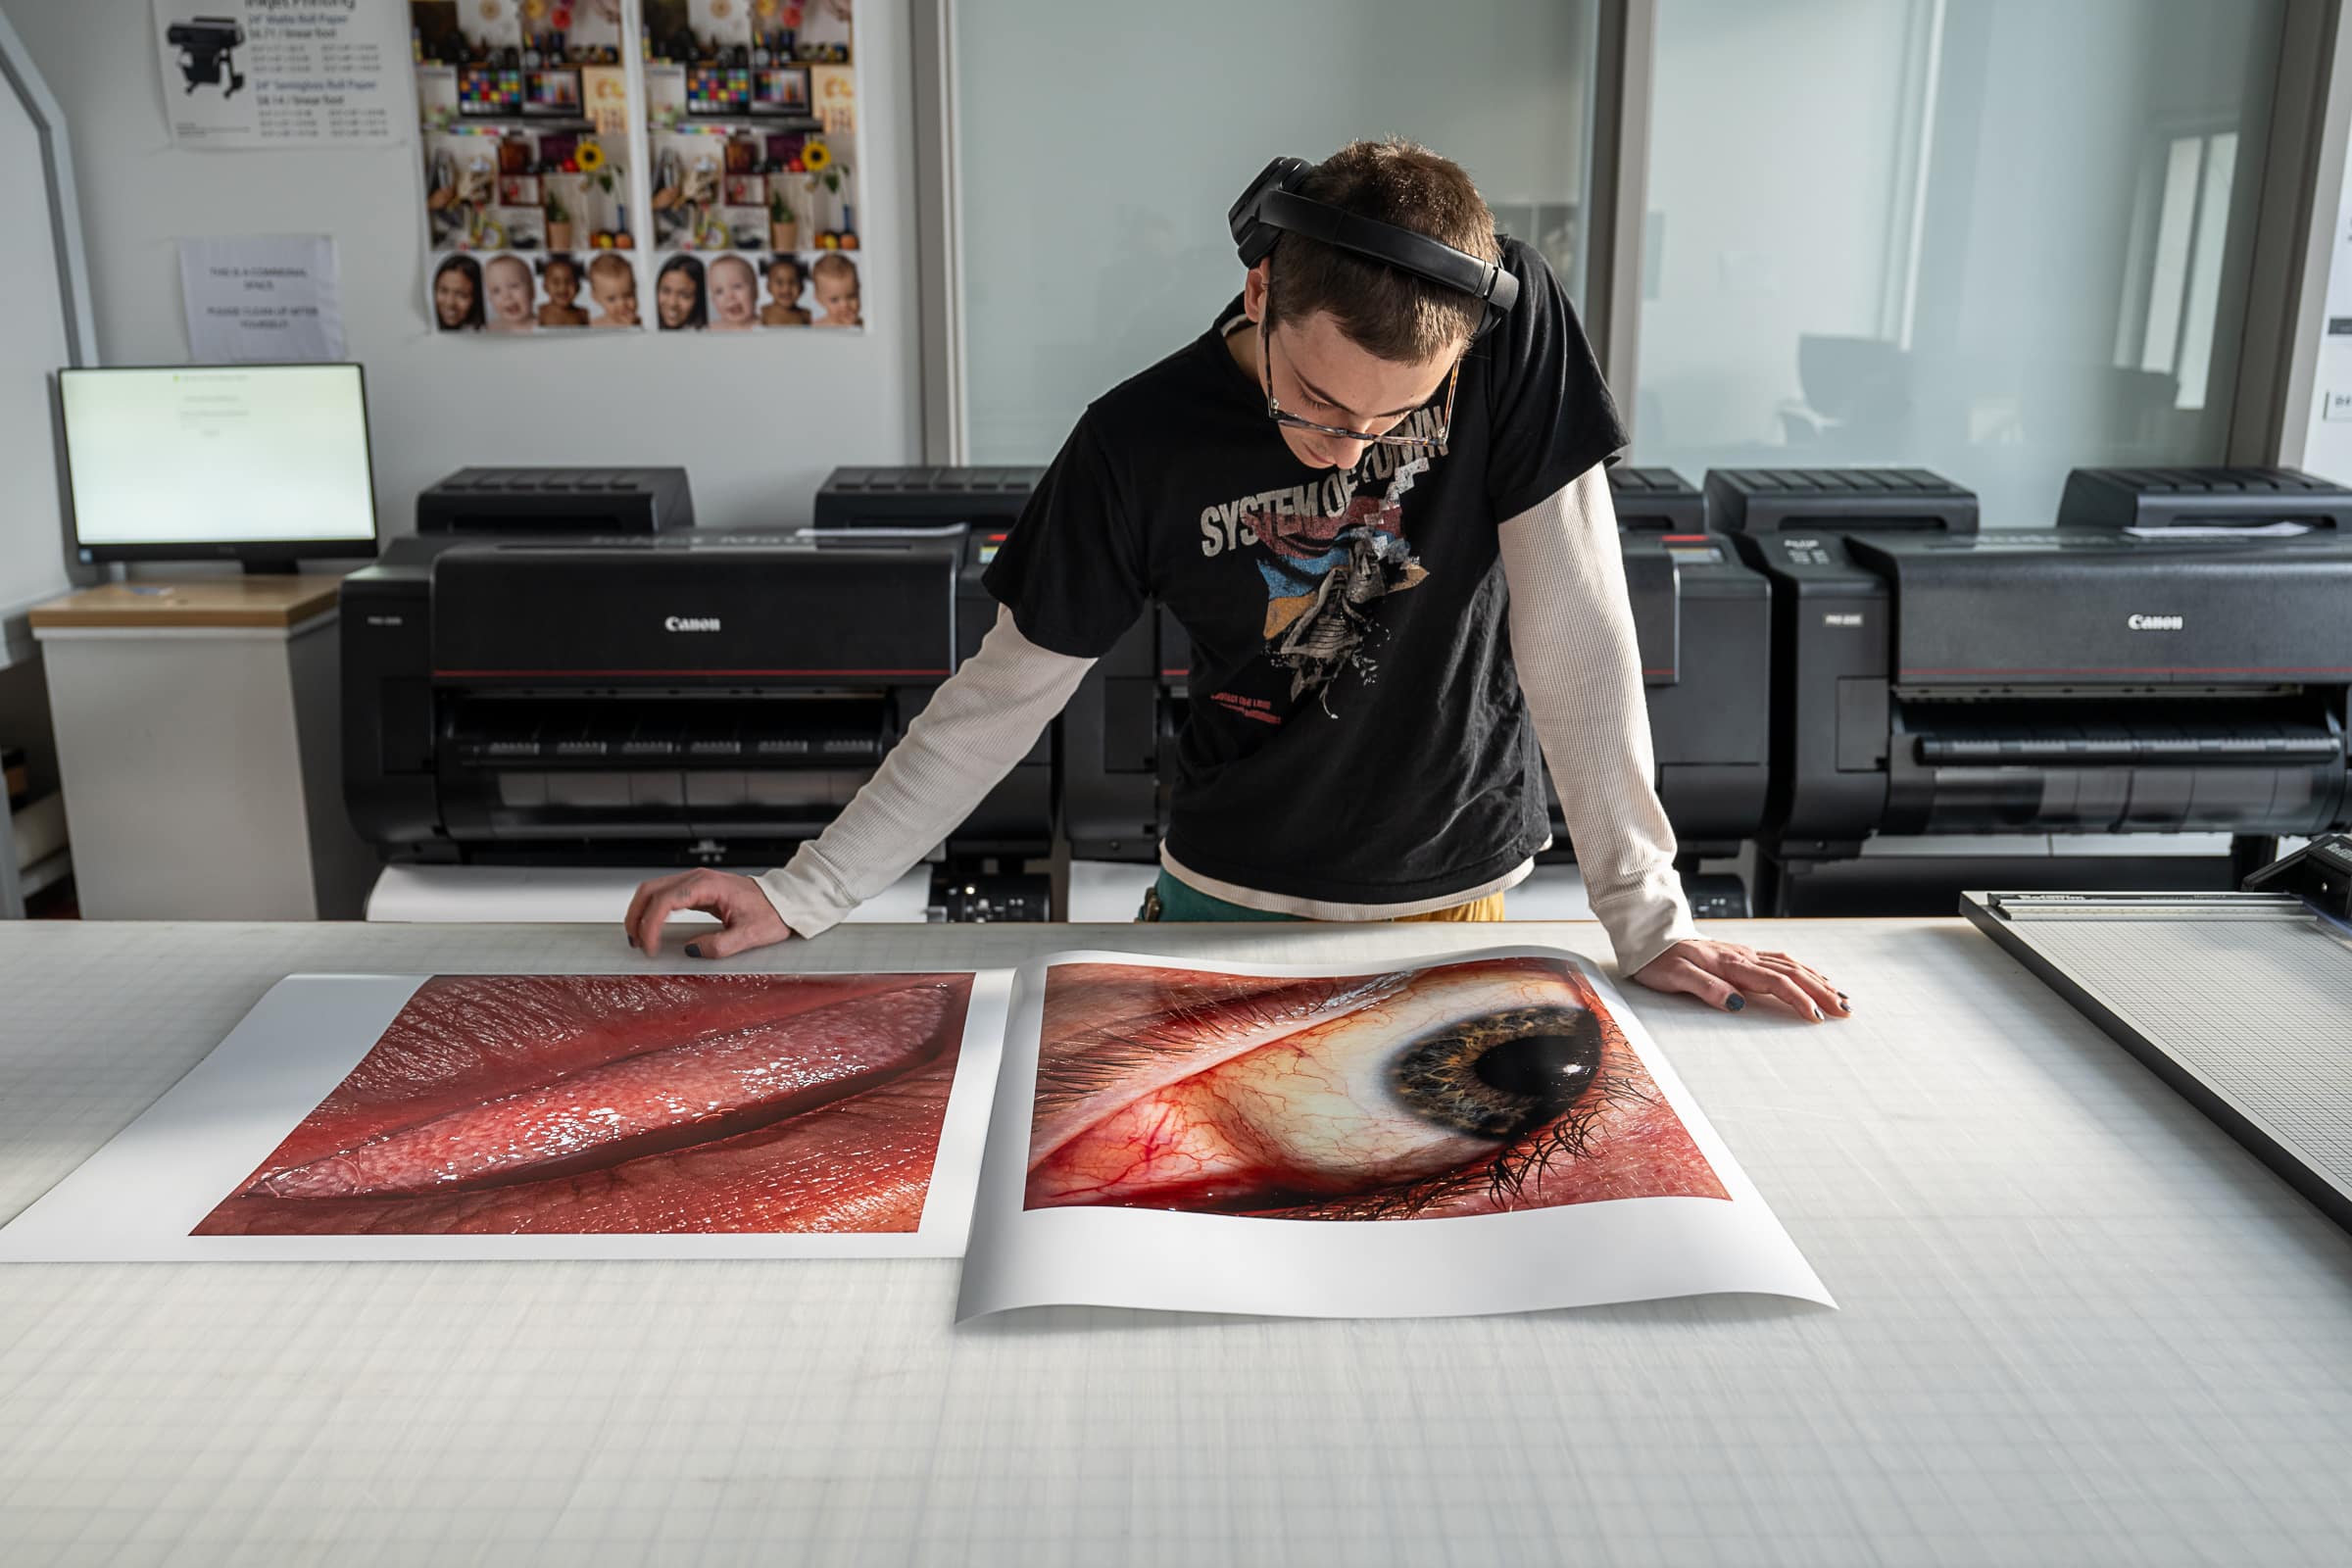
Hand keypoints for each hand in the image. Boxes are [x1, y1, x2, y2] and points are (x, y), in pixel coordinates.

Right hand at [624, 869, 792, 959]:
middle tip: (635, 943)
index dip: (651, 925)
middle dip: (636, 916)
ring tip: (638, 937)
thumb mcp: (750, 935)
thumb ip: (720, 946)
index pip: (665, 901)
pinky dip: (652, 910)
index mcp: (707, 885)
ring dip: (641, 912)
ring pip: (653, 890)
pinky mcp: (697, 889)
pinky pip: (665, 895)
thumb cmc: (772, 913)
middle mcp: (697, 879)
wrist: (785, 901)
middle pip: (650, 890)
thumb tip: (692, 950)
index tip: (650, 948)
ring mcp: (695, 882)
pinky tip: (651, 927)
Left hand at [1630, 938, 1850, 1020]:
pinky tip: (1814, 976)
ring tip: (1841, 997)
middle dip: (1822, 992)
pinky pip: (1781, 960)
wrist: (1651, 938)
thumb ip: (1707, 989)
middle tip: (1845, 1011)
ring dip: (1818, 981)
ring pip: (1792, 965)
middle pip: (1793, 973)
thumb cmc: (1661, 960)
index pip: (1775, 982)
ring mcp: (1746, 954)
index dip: (1799, 999)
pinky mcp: (1743, 955)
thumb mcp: (1676, 977)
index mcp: (1732, 964)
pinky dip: (1803, 970)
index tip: (1816, 1017)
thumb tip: (1737, 1003)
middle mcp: (1744, 957)